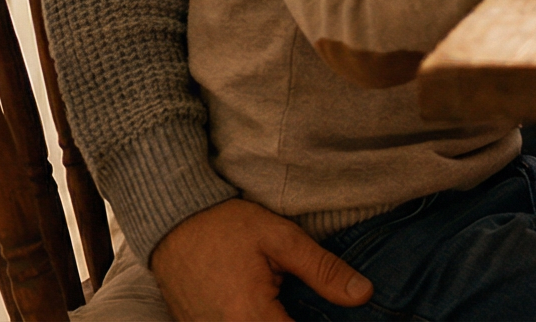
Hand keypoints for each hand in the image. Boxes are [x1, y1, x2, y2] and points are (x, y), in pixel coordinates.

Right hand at [151, 198, 370, 321]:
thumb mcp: (282, 239)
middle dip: (295, 319)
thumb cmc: (226, 227)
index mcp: (250, 315)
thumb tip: (363, 294)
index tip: (334, 315)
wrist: (172, 223)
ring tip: (285, 301)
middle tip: (306, 304)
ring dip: (276, 321)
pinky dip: (255, 320)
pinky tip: (267, 306)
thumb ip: (323, 270)